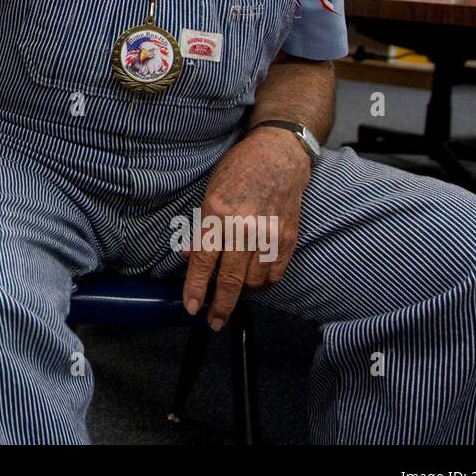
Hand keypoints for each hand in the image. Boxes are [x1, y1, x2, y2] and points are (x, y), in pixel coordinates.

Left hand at [182, 126, 309, 330]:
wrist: (279, 154)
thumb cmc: (239, 169)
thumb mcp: (209, 192)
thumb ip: (200, 229)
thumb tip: (186, 258)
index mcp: (217, 214)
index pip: (202, 261)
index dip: (195, 287)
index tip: (191, 307)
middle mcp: (243, 227)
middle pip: (229, 279)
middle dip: (220, 305)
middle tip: (213, 322)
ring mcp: (269, 234)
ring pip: (253, 280)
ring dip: (242, 288)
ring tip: (235, 286)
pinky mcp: (289, 237)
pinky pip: (275, 273)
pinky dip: (265, 280)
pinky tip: (256, 276)